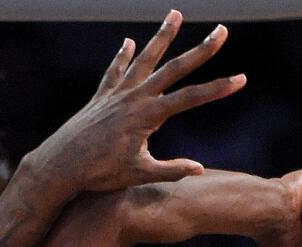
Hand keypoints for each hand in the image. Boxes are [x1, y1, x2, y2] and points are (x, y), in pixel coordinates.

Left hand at [30, 10, 244, 191]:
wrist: (60, 165)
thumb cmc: (99, 174)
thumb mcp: (139, 175)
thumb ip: (170, 170)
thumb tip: (199, 169)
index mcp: (147, 116)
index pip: (191, 97)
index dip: (218, 88)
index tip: (242, 78)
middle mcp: (133, 97)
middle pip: (174, 68)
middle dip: (201, 50)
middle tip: (222, 31)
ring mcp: (116, 94)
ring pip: (144, 58)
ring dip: (161, 36)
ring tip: (175, 14)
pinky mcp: (100, 97)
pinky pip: (114, 71)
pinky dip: (122, 56)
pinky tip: (128, 42)